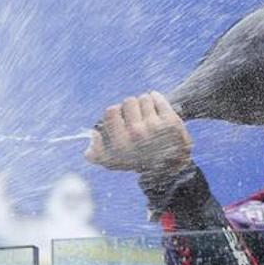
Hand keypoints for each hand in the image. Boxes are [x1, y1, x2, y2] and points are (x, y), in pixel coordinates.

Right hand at [86, 92, 195, 209]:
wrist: (169, 165)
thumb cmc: (137, 161)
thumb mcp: (114, 163)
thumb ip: (96, 153)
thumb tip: (93, 135)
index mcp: (120, 143)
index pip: (111, 110)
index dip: (117, 112)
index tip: (123, 119)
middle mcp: (136, 134)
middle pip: (128, 102)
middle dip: (132, 107)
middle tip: (137, 117)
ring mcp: (154, 127)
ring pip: (144, 98)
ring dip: (145, 103)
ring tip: (148, 115)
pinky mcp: (170, 121)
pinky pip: (158, 98)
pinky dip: (157, 98)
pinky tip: (156, 105)